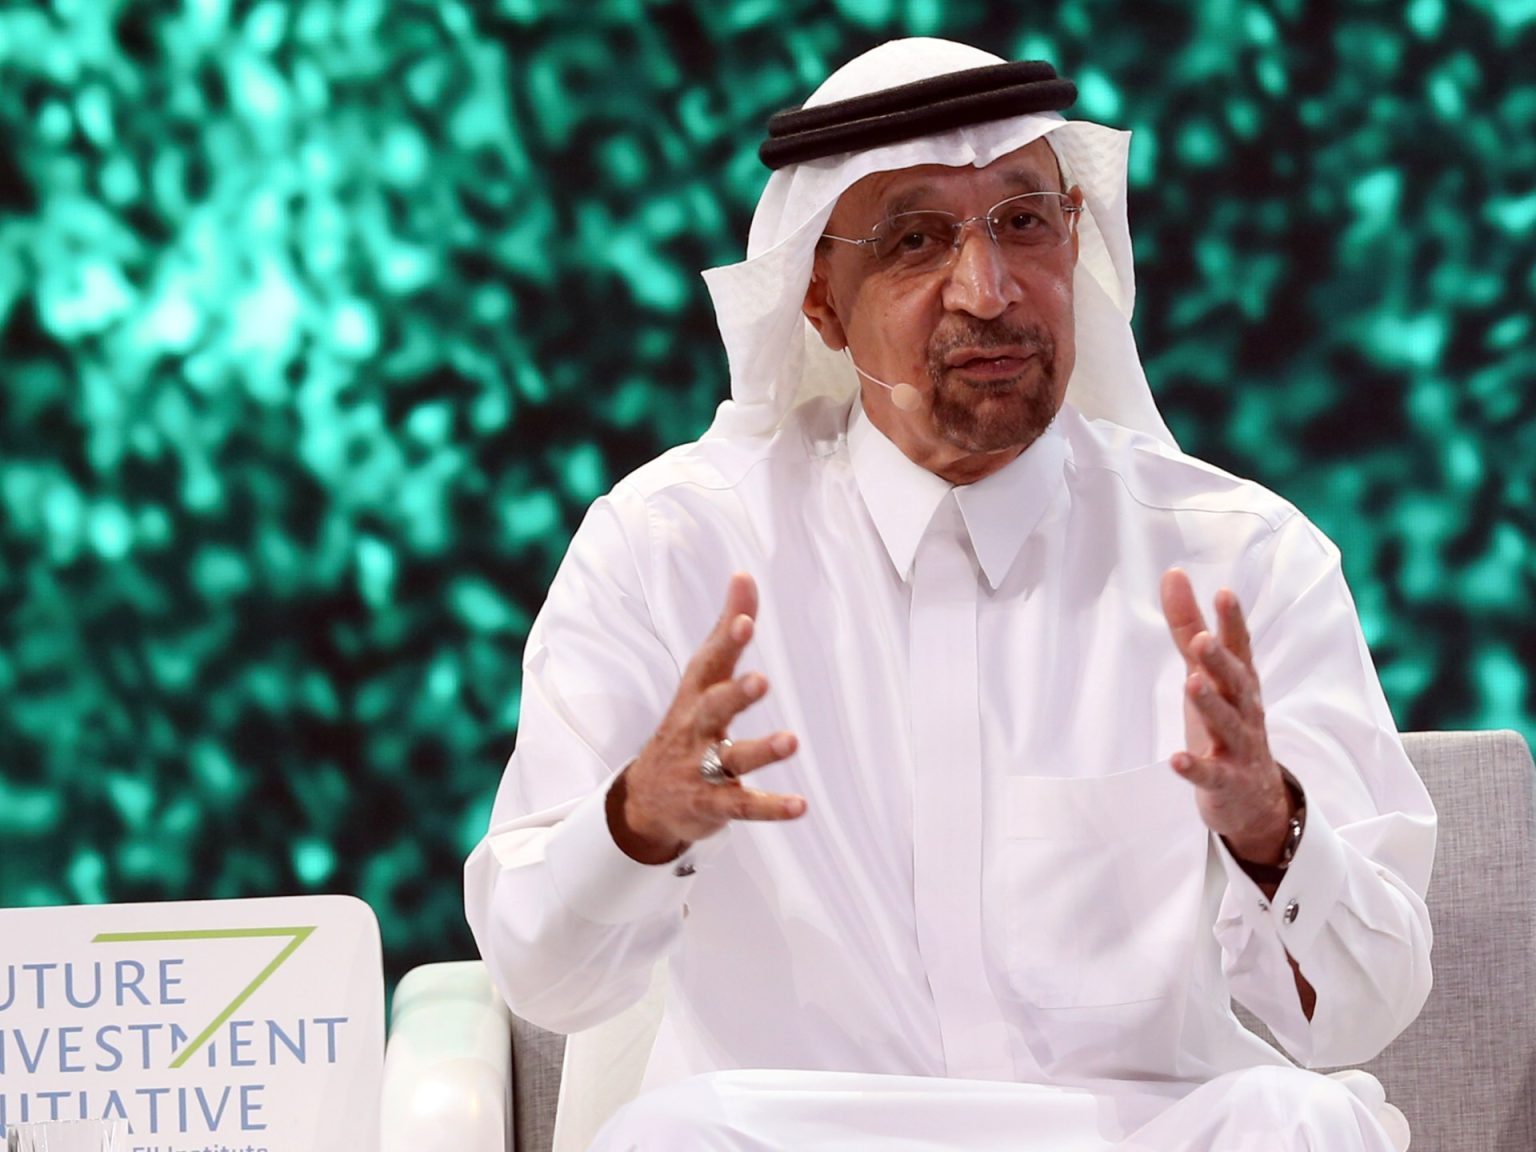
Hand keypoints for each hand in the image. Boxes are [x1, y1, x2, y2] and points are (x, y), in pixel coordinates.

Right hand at [610, 572, 804, 863]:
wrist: (644, 799)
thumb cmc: (686, 725)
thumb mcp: (702, 678)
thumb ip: (727, 630)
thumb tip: (744, 575)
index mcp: (696, 694)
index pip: (711, 663)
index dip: (727, 642)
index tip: (745, 621)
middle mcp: (697, 728)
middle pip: (713, 708)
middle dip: (735, 694)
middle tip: (761, 680)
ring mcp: (702, 768)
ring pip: (732, 759)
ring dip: (761, 751)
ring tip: (791, 741)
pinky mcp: (713, 804)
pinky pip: (743, 806)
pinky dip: (770, 807)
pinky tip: (800, 806)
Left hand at [1160, 568, 1291, 863]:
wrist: (1255, 798)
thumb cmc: (1226, 722)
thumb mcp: (1206, 672)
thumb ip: (1189, 627)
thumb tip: (1173, 573)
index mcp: (1240, 683)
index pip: (1239, 648)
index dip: (1233, 622)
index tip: (1224, 592)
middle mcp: (1244, 711)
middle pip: (1235, 683)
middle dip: (1220, 661)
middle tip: (1203, 639)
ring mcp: (1238, 748)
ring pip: (1226, 724)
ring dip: (1210, 705)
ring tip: (1192, 683)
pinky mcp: (1226, 782)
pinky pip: (1210, 775)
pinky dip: (1194, 767)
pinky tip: (1176, 759)